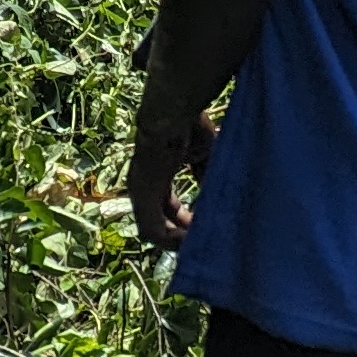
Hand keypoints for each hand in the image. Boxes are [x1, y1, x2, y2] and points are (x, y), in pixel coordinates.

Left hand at [128, 105, 213, 249]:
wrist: (174, 111)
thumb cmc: (189, 125)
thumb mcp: (202, 154)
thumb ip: (205, 176)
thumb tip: (216, 196)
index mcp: (156, 174)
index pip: (168, 206)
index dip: (186, 219)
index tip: (205, 225)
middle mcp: (143, 187)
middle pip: (161, 221)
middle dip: (183, 234)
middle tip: (203, 241)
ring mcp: (140, 193)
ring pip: (155, 231)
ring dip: (178, 241)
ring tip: (199, 245)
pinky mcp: (141, 198)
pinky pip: (154, 232)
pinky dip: (172, 241)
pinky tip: (192, 242)